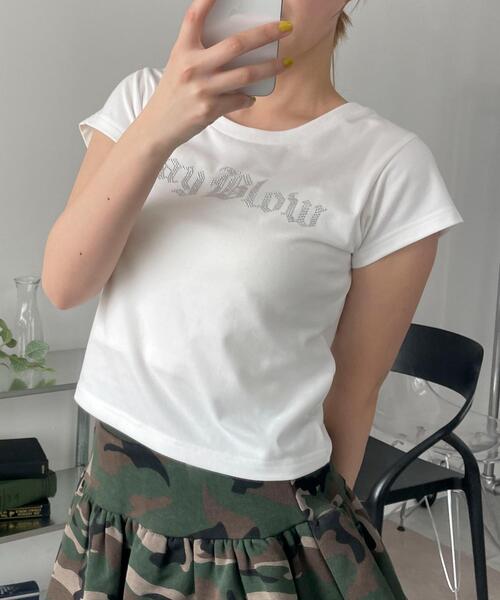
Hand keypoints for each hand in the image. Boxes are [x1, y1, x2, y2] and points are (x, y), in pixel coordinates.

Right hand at [141, 0, 293, 152]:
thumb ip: (201, 51)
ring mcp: (203, 88)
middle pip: (237, 44)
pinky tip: (250, 97)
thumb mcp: (179, 64)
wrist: (158, 126)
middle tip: (285, 29)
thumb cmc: (172, 94)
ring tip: (285, 63)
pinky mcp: (210, 109)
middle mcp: (192, 66)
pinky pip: (240, 100)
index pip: (195, 16)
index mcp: (183, 50)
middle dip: (266, 34)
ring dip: (271, 68)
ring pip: (246, 74)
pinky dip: (249, 98)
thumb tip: (237, 44)